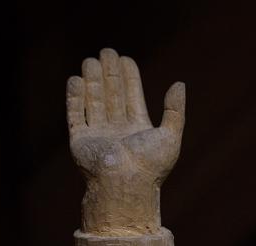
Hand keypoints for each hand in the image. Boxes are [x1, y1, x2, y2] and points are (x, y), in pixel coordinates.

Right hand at [66, 48, 184, 233]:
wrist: (125, 185)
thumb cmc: (151, 166)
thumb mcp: (171, 136)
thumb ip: (175, 110)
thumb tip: (180, 83)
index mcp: (139, 131)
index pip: (133, 98)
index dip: (129, 78)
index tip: (126, 59)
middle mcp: (118, 131)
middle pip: (112, 96)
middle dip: (109, 74)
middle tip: (107, 51)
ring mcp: (98, 135)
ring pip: (94, 102)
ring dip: (92, 81)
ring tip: (90, 60)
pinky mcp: (80, 141)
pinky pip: (76, 115)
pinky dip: (75, 98)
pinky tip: (76, 79)